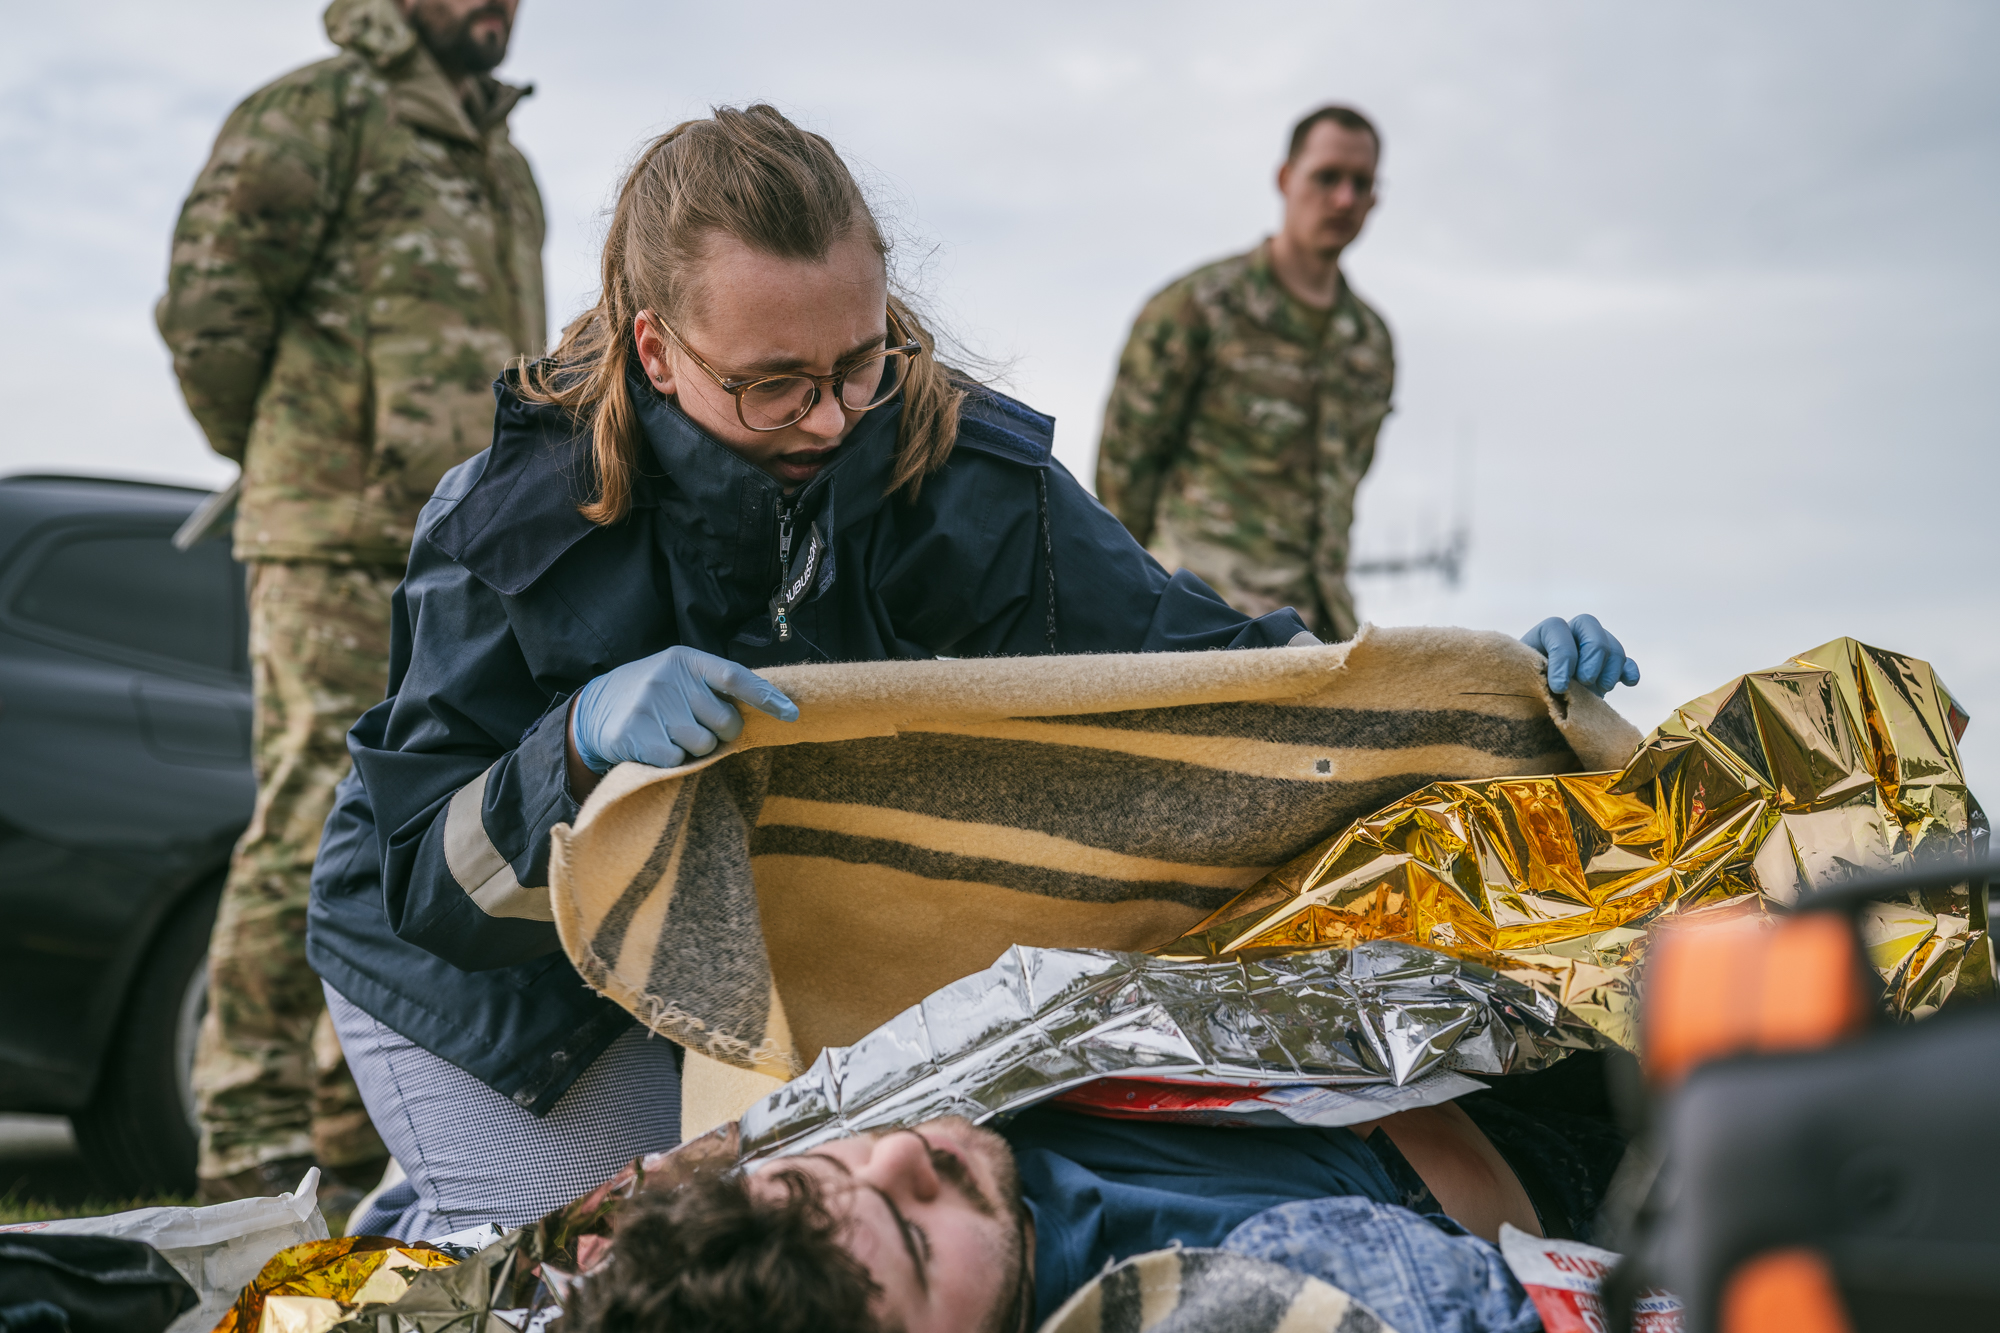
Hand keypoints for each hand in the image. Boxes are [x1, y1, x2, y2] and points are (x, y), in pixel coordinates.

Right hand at [570, 645, 798, 773]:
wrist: (594, 709)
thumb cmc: (652, 694)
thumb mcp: (679, 676)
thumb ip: (714, 686)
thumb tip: (771, 704)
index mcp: (686, 660)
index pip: (734, 676)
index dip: (766, 696)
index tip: (792, 714)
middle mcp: (669, 678)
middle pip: (725, 721)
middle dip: (722, 732)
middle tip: (700, 728)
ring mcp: (650, 705)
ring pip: (703, 744)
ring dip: (696, 748)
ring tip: (674, 736)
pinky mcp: (635, 733)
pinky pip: (678, 760)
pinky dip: (673, 761)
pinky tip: (657, 747)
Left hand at [1520, 615, 1639, 695]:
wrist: (1536, 706)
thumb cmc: (1523, 692)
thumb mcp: (1521, 682)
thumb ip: (1530, 677)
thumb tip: (1551, 687)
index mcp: (1544, 634)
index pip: (1555, 628)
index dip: (1562, 656)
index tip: (1559, 687)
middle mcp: (1571, 634)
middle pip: (1590, 625)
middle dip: (1591, 655)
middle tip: (1586, 681)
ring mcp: (1593, 649)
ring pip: (1611, 644)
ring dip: (1610, 667)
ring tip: (1600, 690)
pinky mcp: (1609, 667)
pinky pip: (1627, 662)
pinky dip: (1630, 670)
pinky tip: (1629, 682)